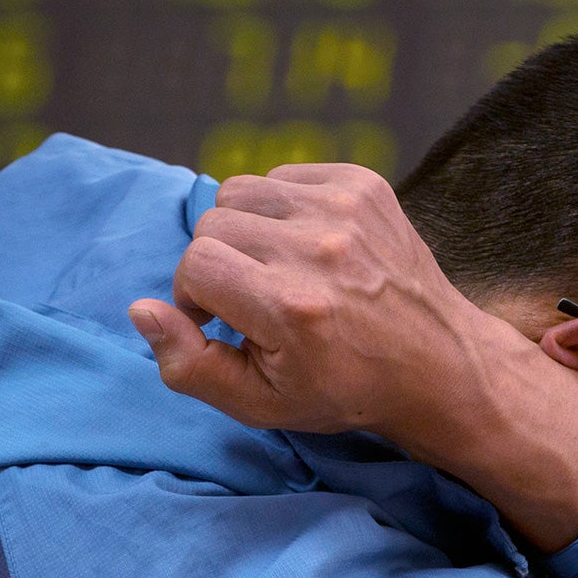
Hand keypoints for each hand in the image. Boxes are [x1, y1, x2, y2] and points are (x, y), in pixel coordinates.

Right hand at [130, 164, 577, 551]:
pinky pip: (285, 175)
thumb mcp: (258, 402)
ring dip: (247, 229)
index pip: (195, 265)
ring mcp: (346, 207)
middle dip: (220, 263)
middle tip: (254, 298)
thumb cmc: (341, 388)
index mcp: (291, 306)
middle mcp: (319, 248)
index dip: (196, 296)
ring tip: (278, 268)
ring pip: (243, 191)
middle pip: (213, 223)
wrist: (437, 362)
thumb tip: (139, 309)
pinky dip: (283, 207)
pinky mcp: (365, 183)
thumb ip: (188, 363)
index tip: (225, 321)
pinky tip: (309, 245)